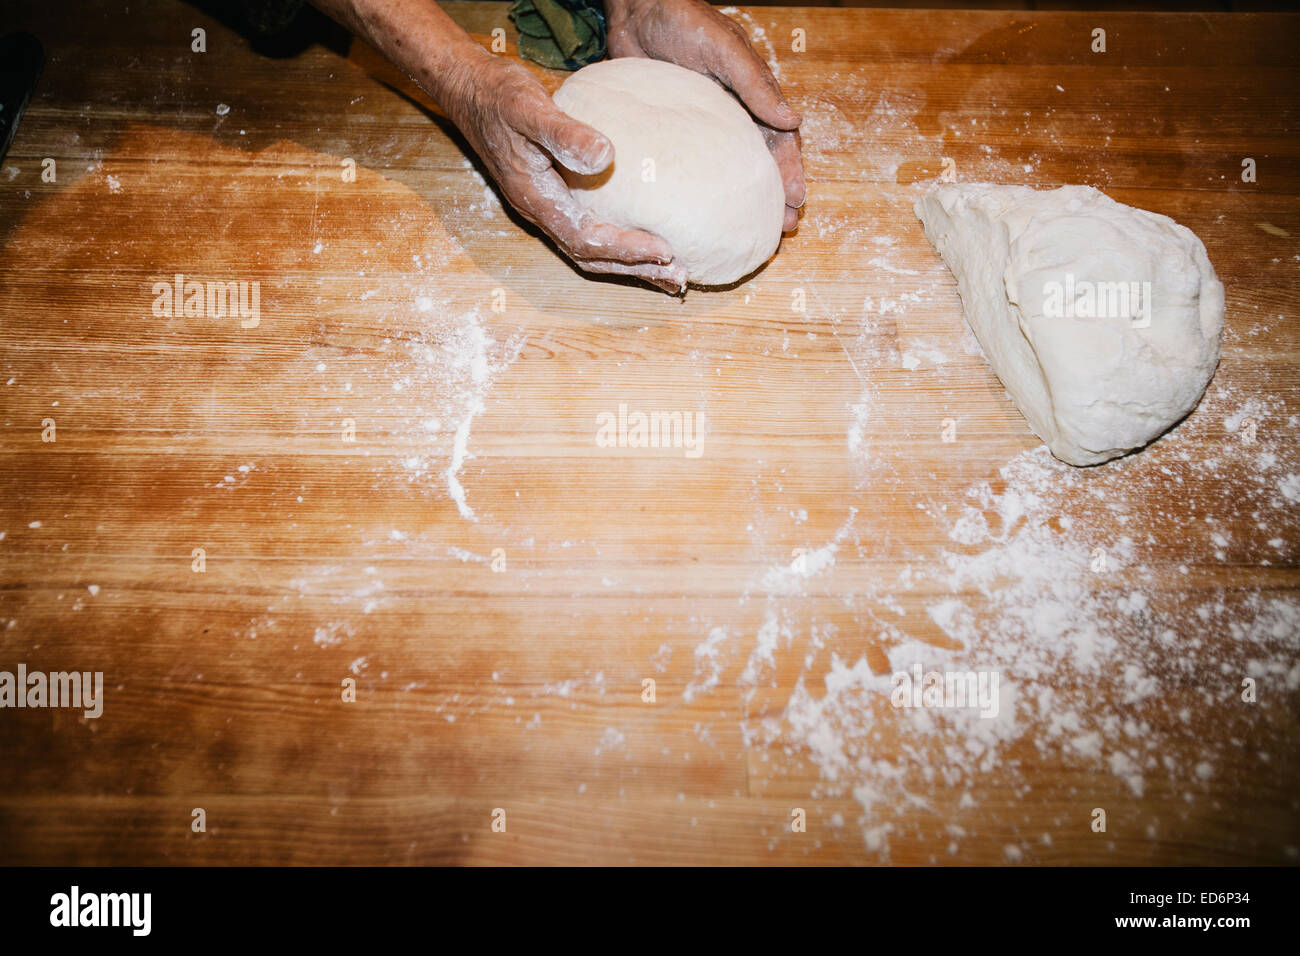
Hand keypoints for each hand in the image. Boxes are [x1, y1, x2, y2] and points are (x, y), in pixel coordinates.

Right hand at [443, 50, 687, 291]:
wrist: (470, 88)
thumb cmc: (498, 95)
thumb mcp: (529, 107)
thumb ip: (565, 133)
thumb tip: (605, 156)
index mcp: (535, 198)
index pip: (585, 239)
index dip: (624, 249)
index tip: (664, 249)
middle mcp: (542, 211)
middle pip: (592, 257)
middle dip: (635, 270)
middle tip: (679, 277)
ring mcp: (548, 207)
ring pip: (592, 251)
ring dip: (631, 264)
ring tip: (671, 272)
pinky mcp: (557, 196)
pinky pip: (591, 231)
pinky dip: (620, 244)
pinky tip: (645, 240)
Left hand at [604, 0, 805, 231]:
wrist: (635, 9)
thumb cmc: (683, 19)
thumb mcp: (724, 48)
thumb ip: (754, 83)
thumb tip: (792, 120)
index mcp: (750, 96)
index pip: (778, 140)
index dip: (789, 172)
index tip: (796, 202)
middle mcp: (729, 115)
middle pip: (758, 163)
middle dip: (773, 197)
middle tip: (782, 230)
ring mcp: (700, 126)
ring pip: (725, 170)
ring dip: (740, 201)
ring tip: (748, 232)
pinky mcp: (671, 131)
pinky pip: (689, 166)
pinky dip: (699, 191)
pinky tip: (699, 213)